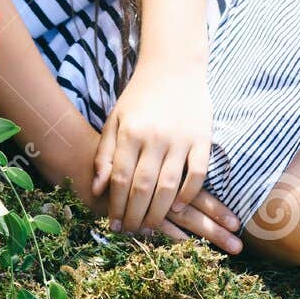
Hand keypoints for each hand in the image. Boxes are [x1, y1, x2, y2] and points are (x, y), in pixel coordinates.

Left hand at [91, 52, 240, 251]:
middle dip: (136, 216)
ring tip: (151, 229)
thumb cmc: (140, 96)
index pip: (121, 179)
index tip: (114, 225)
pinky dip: (188, 194)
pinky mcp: (202, 138)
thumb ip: (105, 153)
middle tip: (131, 233)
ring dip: (159, 213)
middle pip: (143, 188)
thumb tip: (97, 189)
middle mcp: (155, 137)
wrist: (174, 65)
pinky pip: (197, 174)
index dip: (117, 206)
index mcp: (130, 132)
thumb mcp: (115, 119)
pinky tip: (178, 207)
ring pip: (169, 186)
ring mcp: (181, 138)